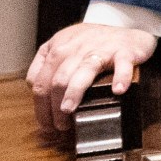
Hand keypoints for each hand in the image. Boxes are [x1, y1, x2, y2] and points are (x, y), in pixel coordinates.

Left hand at [27, 22, 157, 133]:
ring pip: (82, 72)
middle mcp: (77, 47)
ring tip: (70, 110)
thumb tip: (32, 87)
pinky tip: (118, 91)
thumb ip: (45, 63)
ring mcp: (101, 49)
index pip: (40, 81)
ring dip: (74, 93)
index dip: (40, 106)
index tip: (46, 123)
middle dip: (54, 108)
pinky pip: (122, 65)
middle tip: (60, 126)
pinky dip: (121, 78)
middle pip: (57, 81)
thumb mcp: (63, 46)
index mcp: (58, 47)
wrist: (128, 35)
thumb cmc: (94, 45)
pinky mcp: (124, 51)